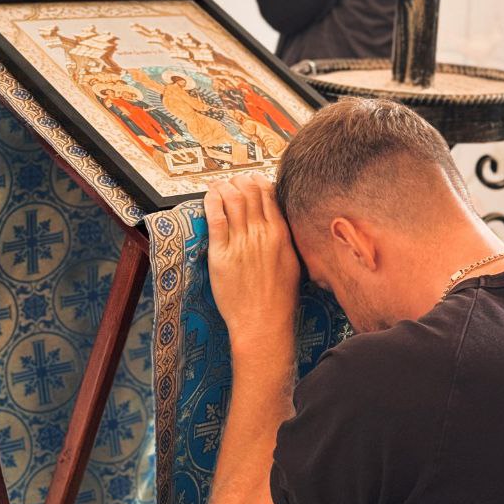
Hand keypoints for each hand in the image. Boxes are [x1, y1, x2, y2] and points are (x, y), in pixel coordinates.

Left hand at [204, 173, 299, 353]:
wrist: (264, 323)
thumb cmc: (279, 300)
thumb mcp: (293, 264)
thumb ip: (285, 240)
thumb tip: (279, 225)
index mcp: (281, 235)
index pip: (269, 195)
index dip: (258, 182)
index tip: (252, 180)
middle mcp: (261, 234)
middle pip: (249, 192)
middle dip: (239, 181)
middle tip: (233, 181)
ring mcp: (241, 243)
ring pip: (232, 200)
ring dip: (225, 187)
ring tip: (220, 185)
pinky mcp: (222, 253)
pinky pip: (216, 218)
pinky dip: (212, 201)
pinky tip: (210, 195)